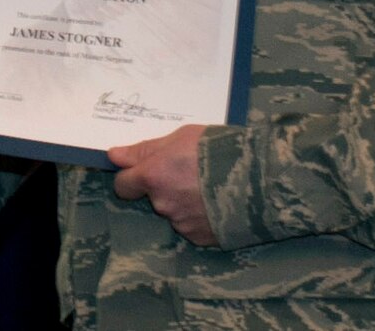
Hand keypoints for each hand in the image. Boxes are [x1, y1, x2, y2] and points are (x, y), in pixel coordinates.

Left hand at [108, 124, 214, 245]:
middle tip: (192, 172)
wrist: (260, 177)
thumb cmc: (220, 148)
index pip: (123, 185)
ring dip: (185, 201)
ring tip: (212, 187)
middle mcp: (162, 203)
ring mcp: (182, 224)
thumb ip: (146, 149)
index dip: (131, 177)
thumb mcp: (182, 136)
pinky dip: (201, 215)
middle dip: (166, 186)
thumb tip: (114, 156)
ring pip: (175, 211)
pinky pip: (192, 225)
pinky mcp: (200, 238)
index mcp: (153, 176)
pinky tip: (218, 202)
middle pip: (153, 197)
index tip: (145, 170)